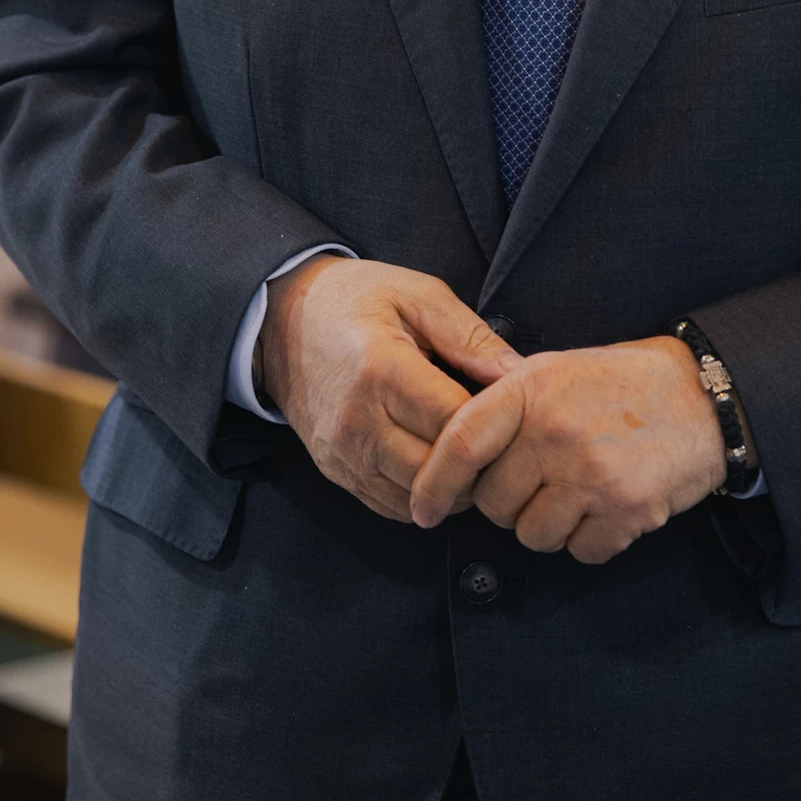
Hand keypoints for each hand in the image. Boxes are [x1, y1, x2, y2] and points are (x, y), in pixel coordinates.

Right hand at [258, 257, 520, 522]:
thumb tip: (519, 374)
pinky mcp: (335, 471)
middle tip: (500, 440)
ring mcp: (343, 452)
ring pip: (416, 498)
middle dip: (478, 463)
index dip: (493, 423)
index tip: (510, 409)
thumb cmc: (354, 299)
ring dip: (453, 486)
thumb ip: (470, 336)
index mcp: (381, 369)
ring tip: (473, 455)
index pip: (454, 424)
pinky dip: (422, 496)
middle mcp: (358, 421)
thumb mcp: (417, 294)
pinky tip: (438, 468)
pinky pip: (390, 506)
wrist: (280, 320)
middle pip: (437, 472)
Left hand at [409, 336, 731, 563]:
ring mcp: (592, 476)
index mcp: (532, 388)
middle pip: (493, 502)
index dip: (433, 483)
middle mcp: (556, 433)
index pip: (461, 443)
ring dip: (544, 525)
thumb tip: (450, 446)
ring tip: (572, 491)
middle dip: (504, 504)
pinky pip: (579, 552)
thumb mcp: (557, 367)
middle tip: (533, 482)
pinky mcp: (627, 512)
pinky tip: (603, 506)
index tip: (422, 509)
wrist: (703, 398)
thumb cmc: (621, 382)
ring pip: (532, 535)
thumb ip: (507, 401)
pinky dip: (586, 540)